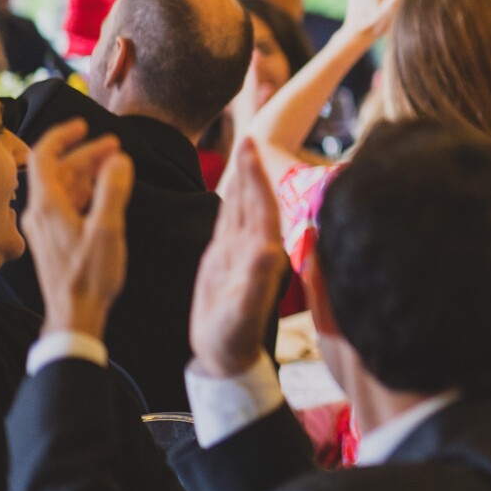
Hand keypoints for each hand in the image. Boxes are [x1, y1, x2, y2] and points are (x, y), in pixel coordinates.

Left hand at [23, 120, 133, 340]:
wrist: (75, 315)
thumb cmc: (89, 276)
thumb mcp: (107, 230)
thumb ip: (112, 191)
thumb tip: (119, 159)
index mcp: (46, 206)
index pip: (44, 157)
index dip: (63, 136)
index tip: (85, 124)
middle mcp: (40, 213)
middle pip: (58, 171)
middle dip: (85, 153)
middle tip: (114, 144)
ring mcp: (46, 227)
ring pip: (63, 187)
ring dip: (87, 171)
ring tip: (114, 163)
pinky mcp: (55, 238)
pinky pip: (66, 203)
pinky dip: (85, 189)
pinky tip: (103, 190)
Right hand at [191, 142, 288, 379]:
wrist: (223, 356)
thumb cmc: (232, 339)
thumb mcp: (242, 312)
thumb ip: (255, 283)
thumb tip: (266, 251)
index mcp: (262, 252)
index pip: (260, 205)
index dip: (256, 176)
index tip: (252, 145)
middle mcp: (256, 245)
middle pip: (255, 196)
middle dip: (253, 166)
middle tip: (252, 134)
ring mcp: (242, 249)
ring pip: (243, 204)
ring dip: (244, 176)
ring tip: (244, 146)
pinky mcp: (227, 256)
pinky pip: (230, 219)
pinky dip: (231, 198)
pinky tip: (232, 184)